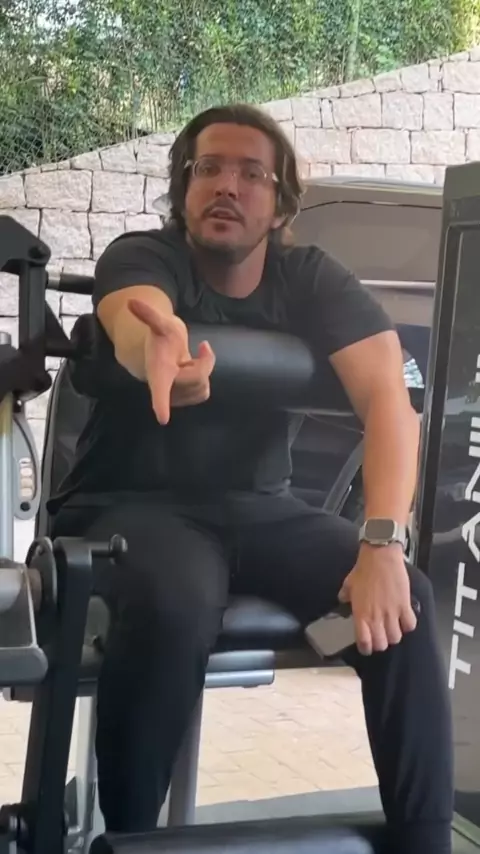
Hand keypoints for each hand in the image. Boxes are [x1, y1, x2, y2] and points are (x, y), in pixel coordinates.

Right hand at [128, 298, 215, 424]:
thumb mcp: (160, 324)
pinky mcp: (186, 401)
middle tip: (198, 349)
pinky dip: (204, 378)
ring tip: (187, 363)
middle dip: (202, 362)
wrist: (161, 356)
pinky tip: (193, 371)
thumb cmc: (162, 339)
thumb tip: (131, 300)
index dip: (161, 403)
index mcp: (158, 373)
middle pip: (198, 379)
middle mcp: (165, 389)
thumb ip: (148, 314)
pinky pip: (204, 392)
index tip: (162, 418)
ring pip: (203, 386)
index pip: (159, 390)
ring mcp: (176, 399)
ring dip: (202, 370)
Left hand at [338, 544, 417, 655]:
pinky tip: (404, 619)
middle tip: (380, 636)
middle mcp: (376, 617)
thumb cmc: (364, 569)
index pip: (364, 642)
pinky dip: (407, 625)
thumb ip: (345, 596)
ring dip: (394, 635)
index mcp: (361, 614)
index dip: (366, 648)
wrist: (380, 557)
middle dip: (381, 643)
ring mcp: (392, 613)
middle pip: (382, 644)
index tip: (367, 647)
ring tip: (392, 628)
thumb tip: (343, 601)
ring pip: (396, 638)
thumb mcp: (348, 584)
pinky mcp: (405, 606)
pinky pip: (410, 625)